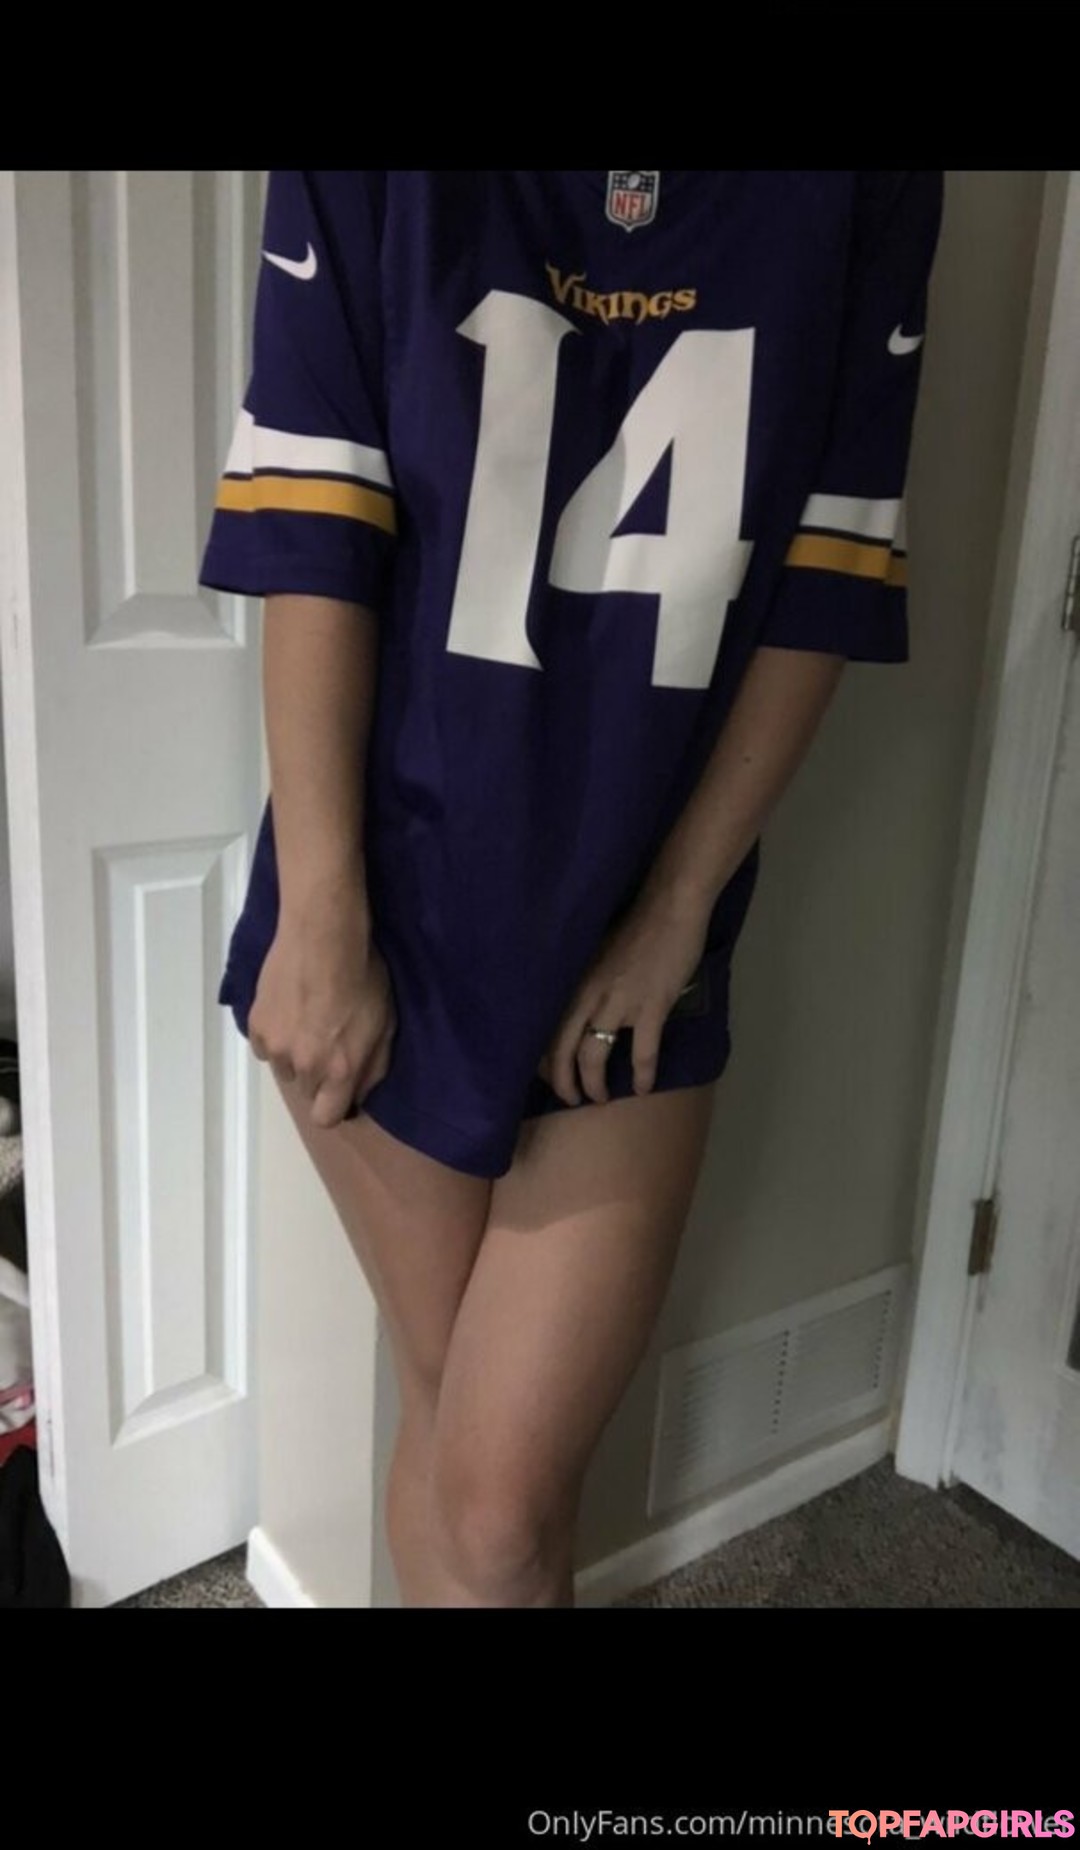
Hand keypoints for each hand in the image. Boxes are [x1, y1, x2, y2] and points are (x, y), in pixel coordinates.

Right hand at [247, 879, 395, 1129]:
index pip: (326, 1118)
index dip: (334, 1105)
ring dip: (295, 1054)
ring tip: (308, 1022)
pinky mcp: (256, 1023)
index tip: (340, 1087)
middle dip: (319, 1074)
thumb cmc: (364, 978)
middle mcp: (304, 1066)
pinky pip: (264, 1046)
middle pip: (307, 1091)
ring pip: (284, 1068)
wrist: (324, 935)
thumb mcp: (386, 1026)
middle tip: (328, 1041)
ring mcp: (275, 1046)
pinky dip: (275, 1036)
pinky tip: (288, 1011)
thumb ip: (373, 1068)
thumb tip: (358, 1095)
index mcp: (339, 1071)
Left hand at [538, 886, 711, 1106]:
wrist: (669, 909)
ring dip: (594, 1085)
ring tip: (600, 1099)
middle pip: (561, 1051)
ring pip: (593, 1057)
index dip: (543, 1060)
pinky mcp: (650, 1007)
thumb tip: (578, 1010)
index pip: (545, 1029)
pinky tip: (642, 1088)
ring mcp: (617, 1003)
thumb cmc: (633, 928)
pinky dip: (641, 1075)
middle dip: (563, 1082)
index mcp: (572, 982)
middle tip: (570, 1099)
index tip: (547, 1077)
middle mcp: (586, 996)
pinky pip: (642, 1053)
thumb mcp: (594, 955)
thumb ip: (584, 984)